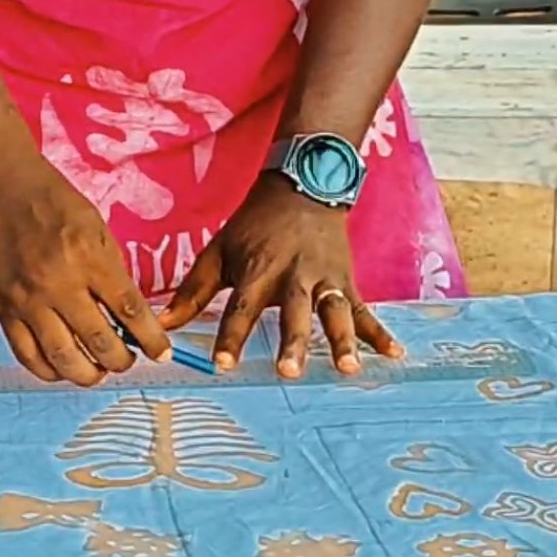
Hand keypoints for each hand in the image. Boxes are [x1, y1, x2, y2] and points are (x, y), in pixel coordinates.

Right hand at [0, 152, 171, 386]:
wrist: (2, 189)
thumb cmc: (54, 201)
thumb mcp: (97, 227)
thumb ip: (112, 270)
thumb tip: (128, 314)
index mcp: (88, 257)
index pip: (128, 310)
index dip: (151, 339)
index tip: (162, 353)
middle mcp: (58, 283)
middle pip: (99, 342)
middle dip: (122, 361)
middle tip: (128, 360)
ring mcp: (28, 300)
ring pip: (63, 358)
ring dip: (89, 374)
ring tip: (99, 370)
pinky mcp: (4, 309)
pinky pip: (28, 356)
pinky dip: (50, 371)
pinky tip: (64, 368)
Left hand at [160, 173, 402, 378]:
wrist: (301, 185)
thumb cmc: (255, 226)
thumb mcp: (220, 250)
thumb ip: (194, 291)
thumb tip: (164, 324)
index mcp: (259, 269)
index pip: (242, 307)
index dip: (231, 335)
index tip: (222, 364)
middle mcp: (294, 275)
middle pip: (293, 311)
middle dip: (292, 341)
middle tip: (288, 371)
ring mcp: (324, 279)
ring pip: (334, 312)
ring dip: (341, 340)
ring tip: (347, 369)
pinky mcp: (346, 281)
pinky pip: (364, 309)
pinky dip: (380, 332)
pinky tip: (393, 354)